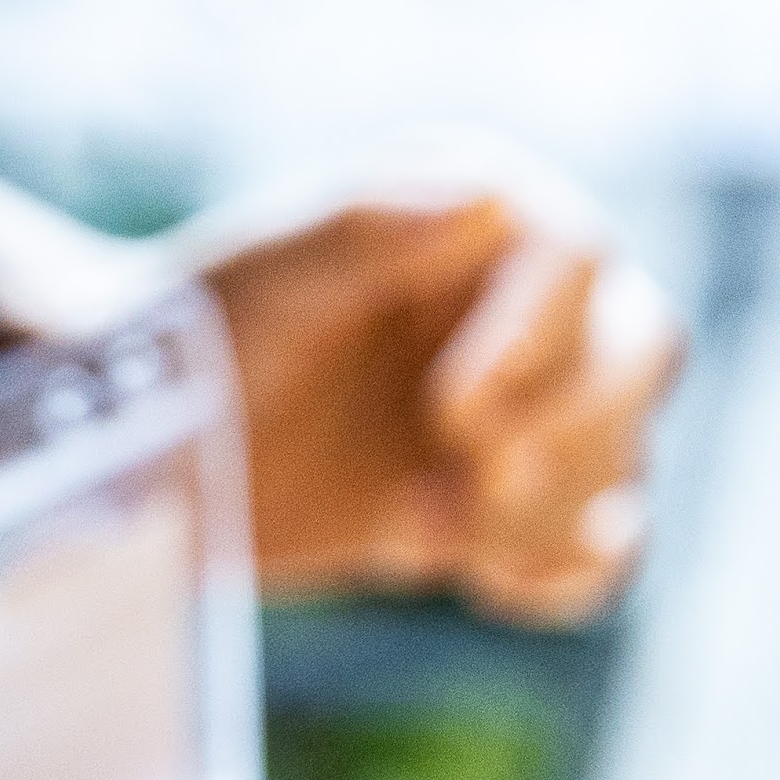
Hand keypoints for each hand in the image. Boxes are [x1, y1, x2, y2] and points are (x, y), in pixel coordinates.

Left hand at [187, 180, 681, 624]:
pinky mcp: (502, 509)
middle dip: (570, 425)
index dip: (539, 337)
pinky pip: (591, 554)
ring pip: (622, 459)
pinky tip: (477, 580)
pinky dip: (557, 578)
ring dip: (546, 512)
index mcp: (480, 220)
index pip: (578, 256)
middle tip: (472, 475)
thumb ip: (363, 227)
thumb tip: (483, 199)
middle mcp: (529, 308)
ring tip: (419, 530)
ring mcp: (529, 413)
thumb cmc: (196, 332)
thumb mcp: (265, 274)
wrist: (138, 447)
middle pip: (640, 351)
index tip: (456, 407)